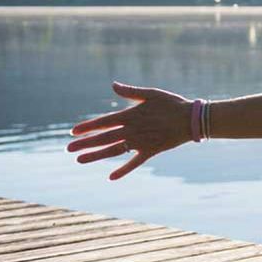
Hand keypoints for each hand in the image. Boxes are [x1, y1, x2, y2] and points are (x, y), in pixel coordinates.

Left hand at [67, 82, 192, 180]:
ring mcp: (141, 142)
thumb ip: (131, 92)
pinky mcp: (151, 151)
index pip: (103, 122)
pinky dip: (123, 170)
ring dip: (96, 156)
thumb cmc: (172, 103)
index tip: (73, 132)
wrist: (192, 119)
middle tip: (69, 148)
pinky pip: (135, 162)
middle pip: (104, 138)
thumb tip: (113, 85)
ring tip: (80, 159)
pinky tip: (111, 177)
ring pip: (114, 151)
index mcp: (131, 115)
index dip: (87, 127)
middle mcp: (133, 130)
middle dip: (85, 143)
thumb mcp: (152, 93)